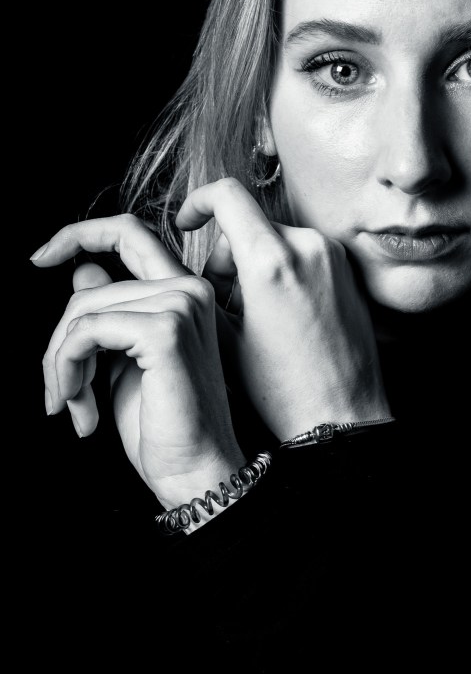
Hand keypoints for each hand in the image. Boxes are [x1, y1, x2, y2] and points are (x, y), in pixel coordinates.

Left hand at [33, 215, 245, 507]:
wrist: (194, 472)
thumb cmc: (163, 426)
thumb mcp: (124, 361)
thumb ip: (111, 312)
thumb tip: (82, 270)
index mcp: (184, 292)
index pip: (129, 233)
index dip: (80, 233)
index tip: (40, 256)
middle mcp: (188, 288)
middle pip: (90, 287)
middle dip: (58, 341)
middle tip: (58, 392)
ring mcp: (180, 305)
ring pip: (82, 310)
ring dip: (60, 364)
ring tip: (71, 404)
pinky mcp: (165, 330)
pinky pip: (86, 332)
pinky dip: (67, 370)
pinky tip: (80, 408)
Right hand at [178, 177, 389, 440]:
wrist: (342, 416)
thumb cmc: (282, 388)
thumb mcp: (225, 338)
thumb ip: (200, 289)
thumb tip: (184, 267)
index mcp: (271, 260)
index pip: (226, 194)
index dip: (197, 203)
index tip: (187, 224)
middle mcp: (307, 246)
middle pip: (250, 222)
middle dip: (227, 254)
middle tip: (223, 302)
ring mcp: (332, 255)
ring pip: (275, 237)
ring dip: (254, 263)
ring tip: (254, 316)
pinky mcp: (347, 267)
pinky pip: (302, 251)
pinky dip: (282, 269)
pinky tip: (282, 314)